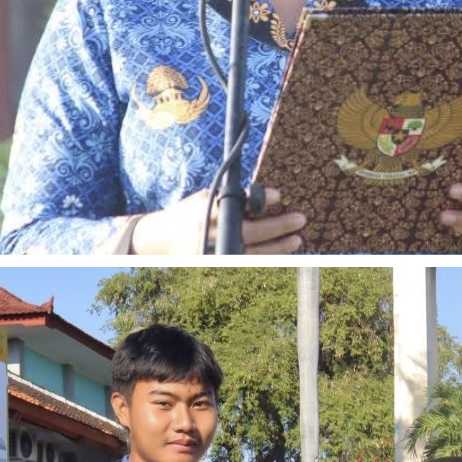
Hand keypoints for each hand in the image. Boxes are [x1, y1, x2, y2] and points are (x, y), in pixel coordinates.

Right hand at [131, 186, 306, 256]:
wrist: (161, 241)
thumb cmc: (187, 213)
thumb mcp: (203, 198)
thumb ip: (228, 197)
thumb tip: (262, 196)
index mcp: (202, 213)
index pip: (234, 205)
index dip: (257, 201)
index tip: (278, 195)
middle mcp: (208, 235)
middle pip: (248, 232)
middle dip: (276, 226)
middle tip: (300, 219)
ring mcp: (213, 254)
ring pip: (252, 253)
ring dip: (278, 247)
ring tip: (296, 240)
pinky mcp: (216, 266)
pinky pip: (247, 263)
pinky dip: (266, 257)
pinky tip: (281, 251)